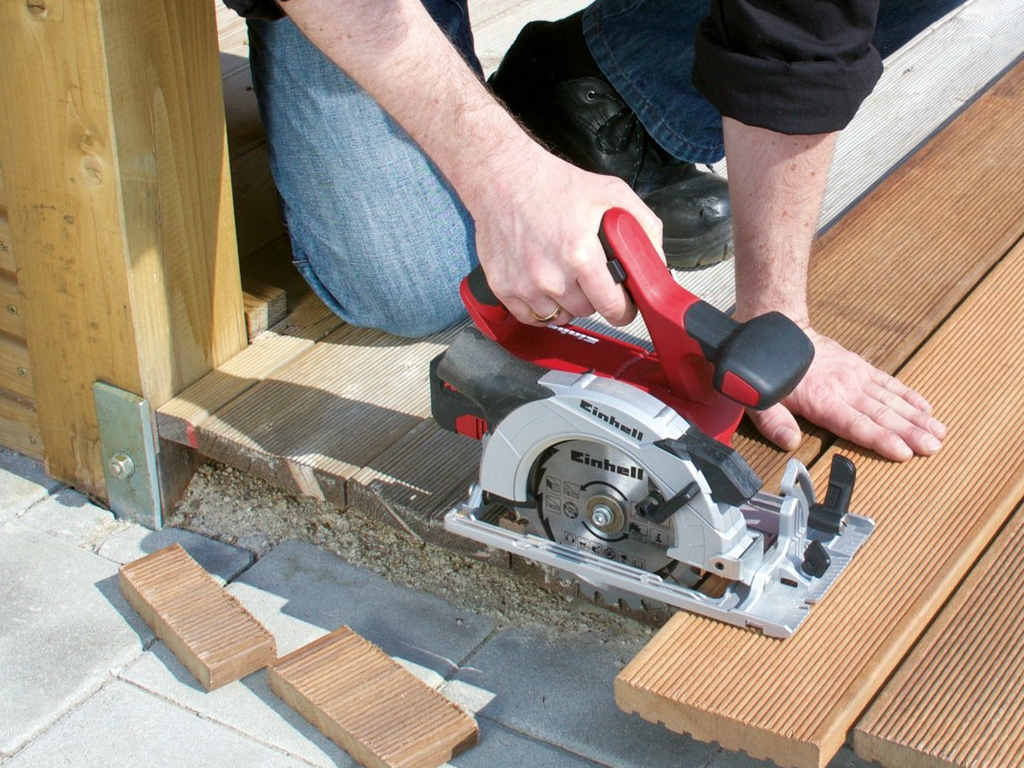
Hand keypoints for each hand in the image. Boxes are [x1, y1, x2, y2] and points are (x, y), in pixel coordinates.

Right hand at [467, 144, 662, 326]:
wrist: (502, 177)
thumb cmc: (552, 184)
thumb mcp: (611, 193)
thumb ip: (644, 227)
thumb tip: (656, 261)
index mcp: (580, 253)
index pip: (612, 306)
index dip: (624, 308)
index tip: (624, 306)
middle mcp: (551, 275)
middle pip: (587, 311)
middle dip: (593, 296)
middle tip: (587, 273)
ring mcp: (525, 285)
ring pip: (559, 316)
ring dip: (566, 302)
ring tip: (563, 273)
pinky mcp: (504, 288)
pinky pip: (531, 317)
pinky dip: (540, 306)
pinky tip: (542, 283)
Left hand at [747, 328, 946, 460]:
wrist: (779, 330)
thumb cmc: (768, 370)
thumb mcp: (759, 399)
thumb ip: (774, 422)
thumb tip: (790, 443)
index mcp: (822, 400)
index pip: (856, 424)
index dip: (880, 439)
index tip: (903, 452)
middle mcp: (845, 388)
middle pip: (882, 414)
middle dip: (910, 432)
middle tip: (934, 447)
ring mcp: (856, 376)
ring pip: (891, 400)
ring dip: (917, 417)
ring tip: (939, 432)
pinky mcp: (860, 366)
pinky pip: (889, 383)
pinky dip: (909, 395)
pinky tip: (926, 408)